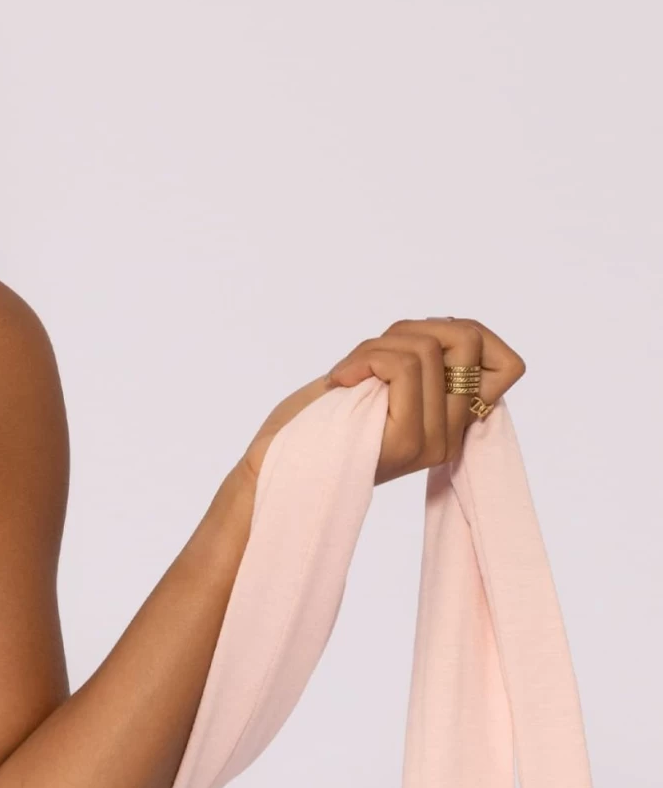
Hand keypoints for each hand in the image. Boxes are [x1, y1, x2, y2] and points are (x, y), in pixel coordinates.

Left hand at [241, 317, 525, 485]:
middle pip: (466, 336)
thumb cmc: (318, 417)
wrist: (277, 463)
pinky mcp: (406, 441)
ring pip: (425, 348)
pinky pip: (401, 366)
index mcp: (452, 421)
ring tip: (348, 375)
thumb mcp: (379, 379)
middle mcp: (451, 434)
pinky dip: (363, 358)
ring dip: (375, 345)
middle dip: (410, 328)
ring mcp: (432, 441)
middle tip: (371, 356)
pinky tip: (340, 382)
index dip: (464, 332)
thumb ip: (421, 359)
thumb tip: (448, 324)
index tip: (412, 345)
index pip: (509, 364)